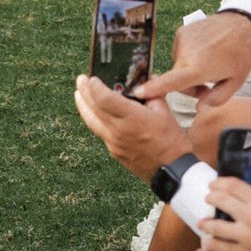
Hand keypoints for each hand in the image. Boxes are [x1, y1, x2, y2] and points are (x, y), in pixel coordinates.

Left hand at [72, 72, 190, 181]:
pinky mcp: (114, 152)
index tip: (92, 78)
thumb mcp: (166, 113)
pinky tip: (95, 114)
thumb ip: (153, 94)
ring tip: (79, 95)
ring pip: (91, 122)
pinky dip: (94, 120)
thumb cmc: (172, 142)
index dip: (94, 87)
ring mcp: (114, 143)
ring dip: (83, 107)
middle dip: (84, 92)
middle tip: (80, 80)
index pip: (104, 98)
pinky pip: (100, 132)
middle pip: (93, 108)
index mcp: (132, 118)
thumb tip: (146, 80)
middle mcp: (118, 130)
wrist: (172, 172)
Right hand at [137, 11, 250, 105]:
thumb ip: (216, 99)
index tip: (137, 92)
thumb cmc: (241, 53)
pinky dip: (189, 55)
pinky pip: (180, 51)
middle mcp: (186, 53)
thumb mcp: (235, 82)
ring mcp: (181, 40)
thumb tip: (198, 107)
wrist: (243, 23)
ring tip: (210, 61)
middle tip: (209, 83)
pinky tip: (205, 50)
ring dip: (189, 68)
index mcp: (199, 68)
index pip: (171, 82)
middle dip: (188, 84)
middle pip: (176, 78)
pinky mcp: (181, 32)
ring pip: (178, 65)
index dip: (153, 89)